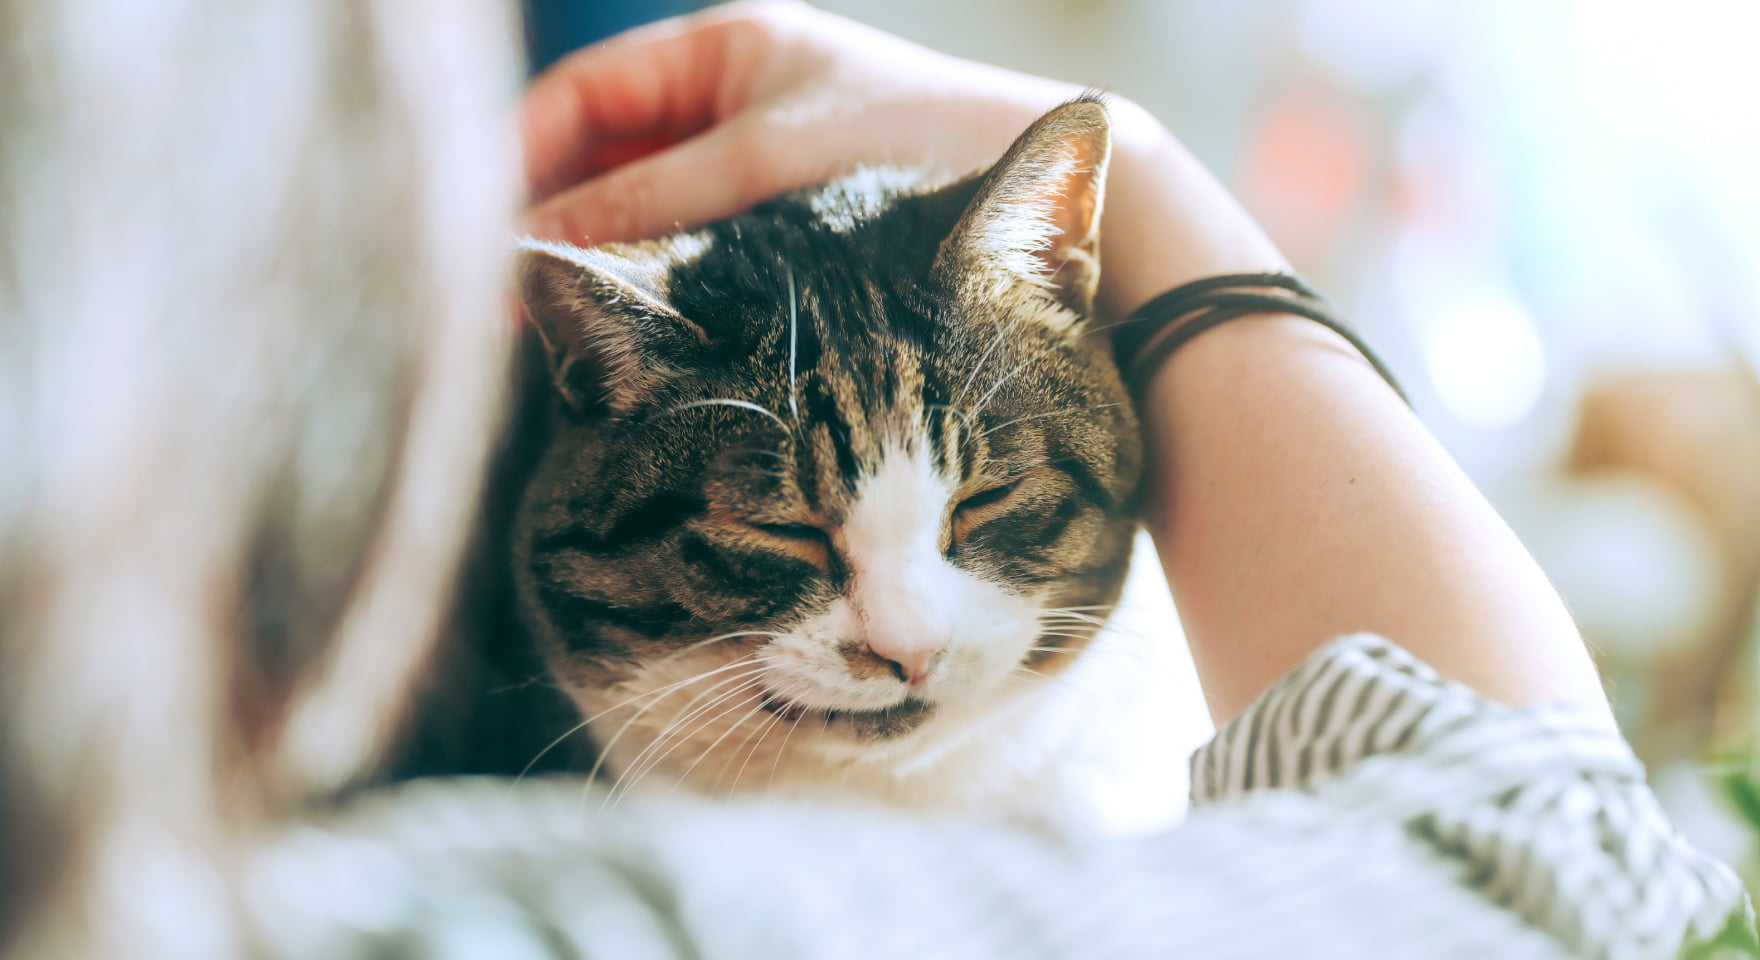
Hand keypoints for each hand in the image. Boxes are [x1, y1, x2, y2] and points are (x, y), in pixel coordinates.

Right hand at [519, 0, 1286, 317]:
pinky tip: (637, 336)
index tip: (479, 235)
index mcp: (725, 46)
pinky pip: (697, 251)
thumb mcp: (760, 171)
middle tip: (509, 305)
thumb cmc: (907, 152)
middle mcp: (735, 101)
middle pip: (605, 158)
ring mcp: (760, 168)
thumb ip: (643, 204)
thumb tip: (528, 253)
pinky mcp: (788, 230)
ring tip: (561, 332)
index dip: (518, 159)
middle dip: (557, 224)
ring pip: (647, 214)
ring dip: (607, 265)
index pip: (582, 95)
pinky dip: (661, 287)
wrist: (1043, 203)